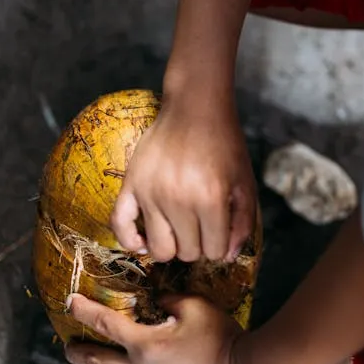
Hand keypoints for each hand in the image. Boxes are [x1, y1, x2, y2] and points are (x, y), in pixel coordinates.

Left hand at [64, 293, 255, 363]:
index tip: (70, 303)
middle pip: (98, 362)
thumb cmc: (222, 338)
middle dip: (78, 352)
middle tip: (68, 346)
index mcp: (145, 346)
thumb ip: (169, 300)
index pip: (105, 324)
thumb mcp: (196, 306)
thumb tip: (156, 302)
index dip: (84, 311)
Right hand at [110, 88, 255, 262]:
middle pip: (186, 253)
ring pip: (158, 249)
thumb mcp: (244, 182)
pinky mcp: (131, 184)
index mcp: (210, 199)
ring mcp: (150, 193)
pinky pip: (119, 225)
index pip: (214, 252)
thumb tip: (227, 257)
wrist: (195, 106)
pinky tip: (143, 242)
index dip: (220, 247)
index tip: (220, 231)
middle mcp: (178, 200)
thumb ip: (242, 223)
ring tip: (179, 231)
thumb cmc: (224, 144)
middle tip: (202, 226)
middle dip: (198, 245)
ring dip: (172, 247)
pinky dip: (130, 241)